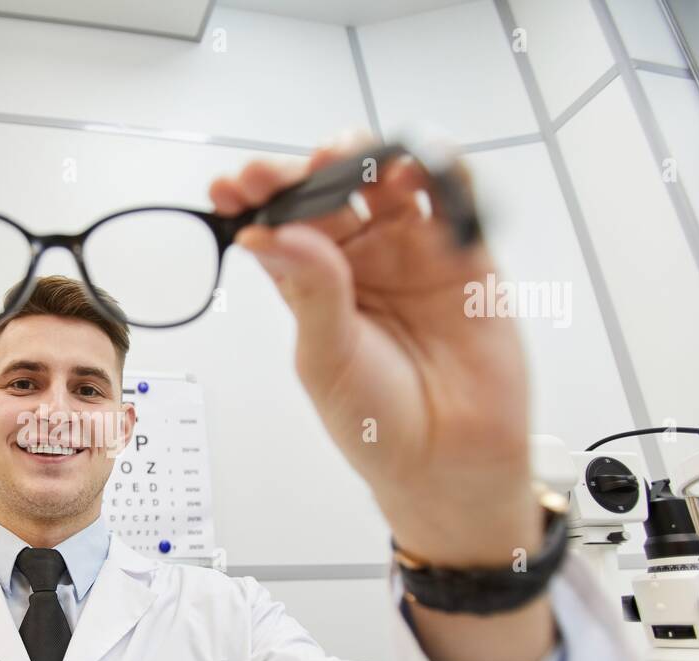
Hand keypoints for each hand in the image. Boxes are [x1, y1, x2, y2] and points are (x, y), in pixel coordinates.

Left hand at [211, 132, 541, 567]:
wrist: (449, 463)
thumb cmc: (377, 422)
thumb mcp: (327, 359)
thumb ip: (310, 292)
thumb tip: (270, 234)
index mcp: (312, 282)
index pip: (280, 223)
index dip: (257, 198)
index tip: (233, 186)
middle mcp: (359, 259)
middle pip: (330, 190)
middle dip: (303, 170)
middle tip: (286, 170)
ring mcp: (412, 252)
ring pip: (389, 183)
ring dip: (368, 159)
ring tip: (345, 159)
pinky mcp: (466, 255)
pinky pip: (456, 200)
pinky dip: (444, 171)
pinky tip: (422, 168)